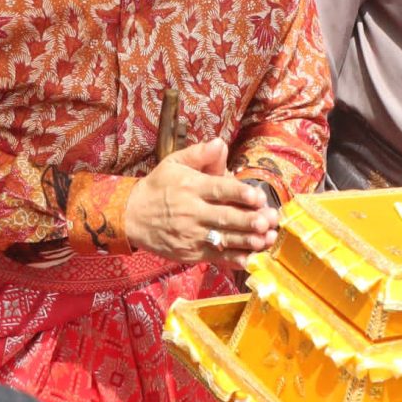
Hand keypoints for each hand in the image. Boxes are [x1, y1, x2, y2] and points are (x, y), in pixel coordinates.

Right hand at [121, 139, 280, 262]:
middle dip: (248, 220)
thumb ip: (199, 154)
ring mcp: (191, 236)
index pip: (217, 190)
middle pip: (224, 217)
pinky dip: (234, 259)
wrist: (132, 216)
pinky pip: (216, 257)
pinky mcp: (191, 253)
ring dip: (247, 240)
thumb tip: (220, 143)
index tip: (257, 196)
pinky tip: (251, 257)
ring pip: (223, 239)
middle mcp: (191, 212)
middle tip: (268, 220)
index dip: (238, 193)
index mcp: (190, 187)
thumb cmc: (158, 186)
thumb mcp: (173, 163)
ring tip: (266, 239)